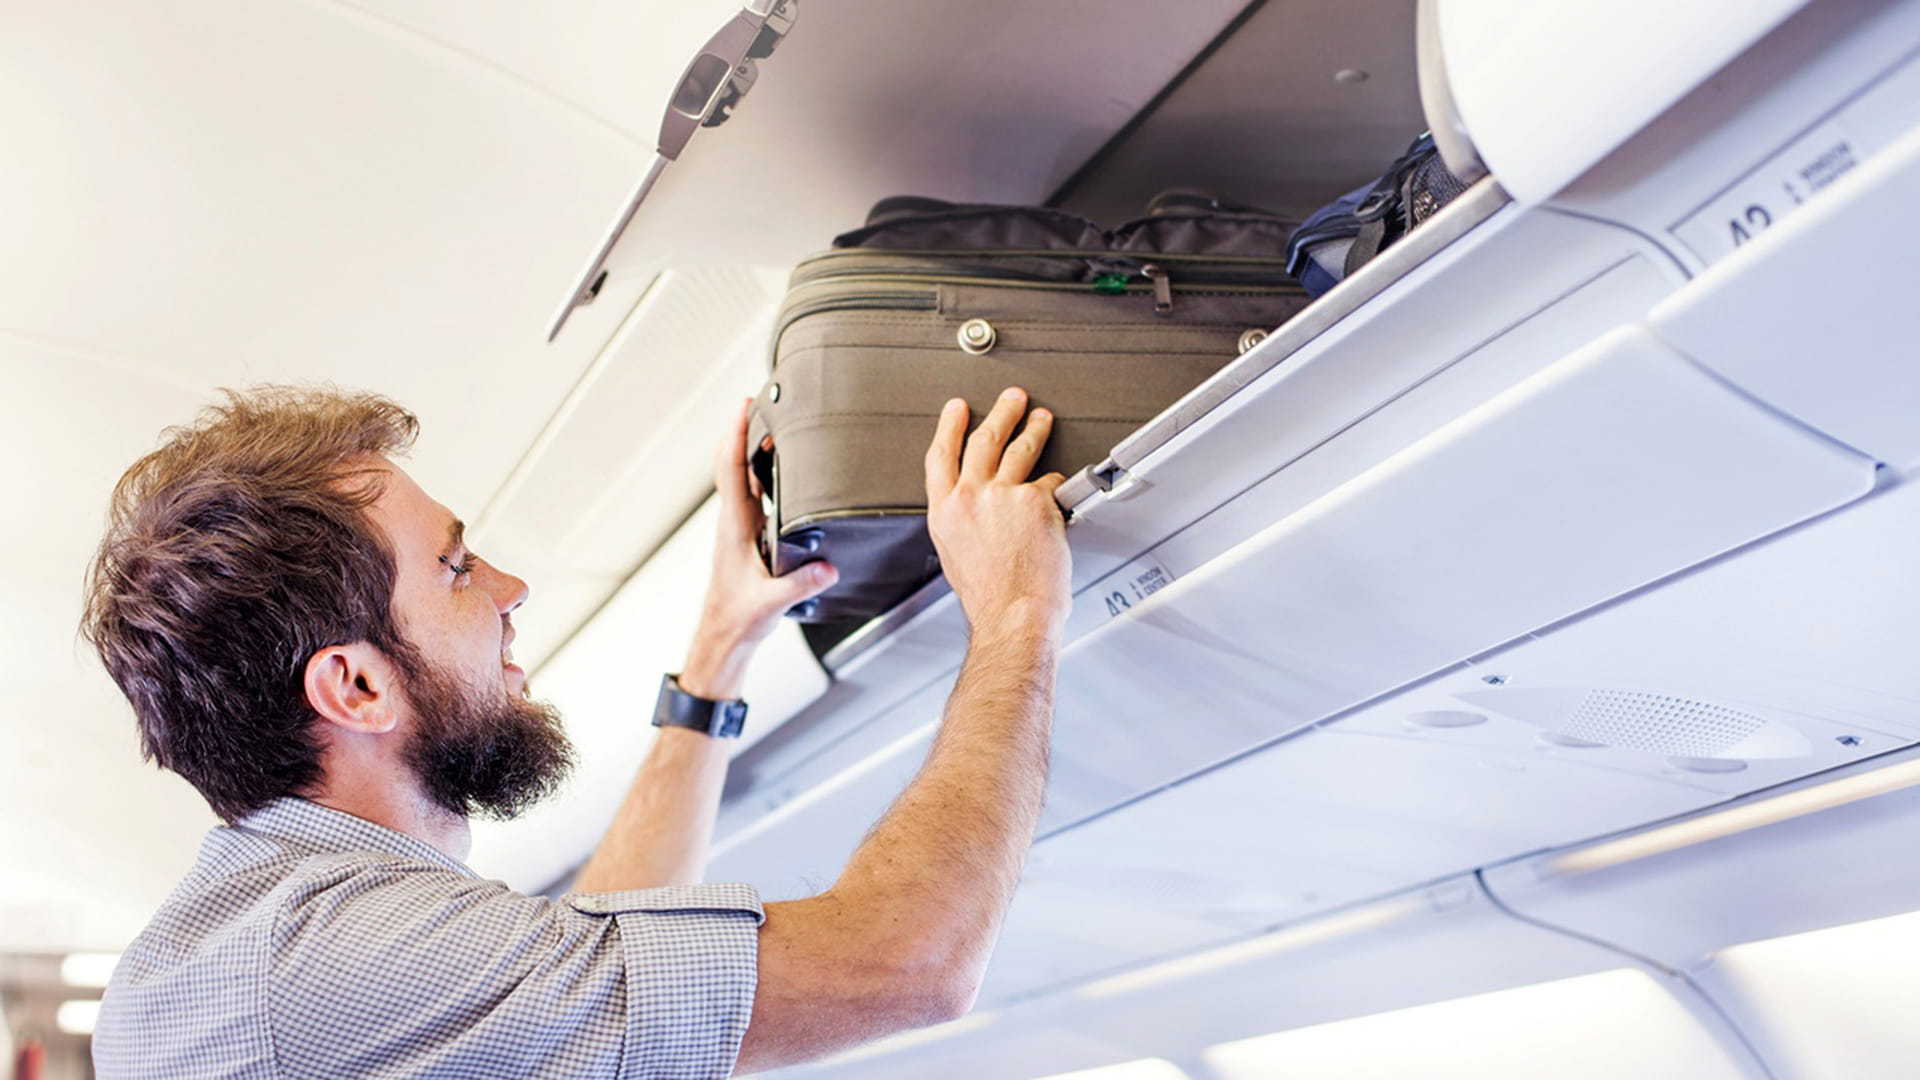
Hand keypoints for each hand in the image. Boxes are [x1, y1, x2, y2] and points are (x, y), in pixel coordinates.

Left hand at [681, 401, 838, 698]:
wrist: (721, 641)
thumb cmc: (736, 621)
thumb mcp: (770, 603)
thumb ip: (799, 584)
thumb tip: (827, 567)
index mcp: (734, 528)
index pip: (731, 470)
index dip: (736, 435)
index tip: (745, 406)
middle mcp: (733, 522)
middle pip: (731, 464)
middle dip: (743, 431)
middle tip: (761, 404)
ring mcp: (738, 530)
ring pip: (740, 479)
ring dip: (750, 450)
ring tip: (771, 428)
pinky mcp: (745, 539)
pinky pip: (751, 497)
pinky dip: (760, 476)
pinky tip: (777, 474)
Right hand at [924, 388, 1070, 636]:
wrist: (1012, 615)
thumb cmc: (990, 598)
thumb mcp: (957, 556)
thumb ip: (963, 524)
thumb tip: (976, 511)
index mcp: (944, 514)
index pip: (941, 457)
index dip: (949, 427)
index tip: (956, 409)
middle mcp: (968, 499)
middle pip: (982, 440)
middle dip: (999, 414)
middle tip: (1011, 399)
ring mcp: (1001, 496)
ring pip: (1019, 448)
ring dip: (1033, 428)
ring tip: (1041, 418)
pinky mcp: (1034, 500)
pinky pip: (1050, 482)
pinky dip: (1056, 483)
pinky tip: (1062, 485)